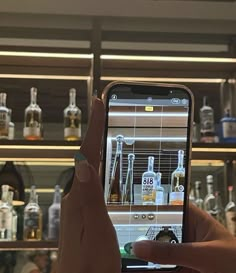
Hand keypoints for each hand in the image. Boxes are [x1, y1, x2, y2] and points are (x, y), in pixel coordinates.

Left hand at [58, 99, 120, 272]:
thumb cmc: (90, 261)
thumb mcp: (95, 227)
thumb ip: (90, 196)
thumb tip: (84, 162)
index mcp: (80, 195)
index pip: (88, 153)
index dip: (94, 127)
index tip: (99, 104)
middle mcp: (77, 194)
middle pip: (87, 155)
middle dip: (95, 130)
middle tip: (102, 110)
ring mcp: (81, 201)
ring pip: (90, 165)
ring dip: (96, 144)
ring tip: (104, 129)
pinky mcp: (86, 208)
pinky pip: (93, 178)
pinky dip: (99, 163)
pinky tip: (105, 164)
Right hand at [133, 204, 235, 272]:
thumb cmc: (235, 262)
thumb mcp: (203, 254)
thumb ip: (172, 251)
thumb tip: (140, 247)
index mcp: (194, 220)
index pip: (166, 209)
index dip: (148, 210)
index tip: (128, 215)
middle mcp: (186, 235)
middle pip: (158, 232)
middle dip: (141, 236)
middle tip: (122, 239)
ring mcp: (184, 255)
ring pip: (158, 253)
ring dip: (144, 256)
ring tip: (124, 257)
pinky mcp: (183, 270)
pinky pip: (163, 269)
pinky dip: (151, 270)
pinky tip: (138, 269)